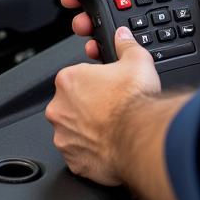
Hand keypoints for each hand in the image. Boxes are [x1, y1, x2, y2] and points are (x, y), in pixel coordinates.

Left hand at [45, 27, 161, 185]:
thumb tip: (122, 37)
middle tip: (112, 110)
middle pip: (72, 105)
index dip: (95, 82)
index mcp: (68, 81)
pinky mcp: (73, 161)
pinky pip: (80, 156)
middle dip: (89, 107)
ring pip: (74, 131)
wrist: (140, 138)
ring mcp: (64, 137)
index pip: (76, 77)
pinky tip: (109, 148)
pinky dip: (92, 153)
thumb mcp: (137, 61)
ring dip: (88, 131)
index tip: (108, 88)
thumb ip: (126, 46)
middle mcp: (59, 109)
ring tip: (112, 130)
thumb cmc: (134, 102)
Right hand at [60, 0, 199, 68]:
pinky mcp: (172, 63)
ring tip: (85, 24)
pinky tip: (105, 51)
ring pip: (127, 34)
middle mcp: (178, 14)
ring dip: (100, 30)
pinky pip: (139, 60)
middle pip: (127, 7)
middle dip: (96, 5)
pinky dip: (119, 58)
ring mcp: (173, 39)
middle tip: (78, 4)